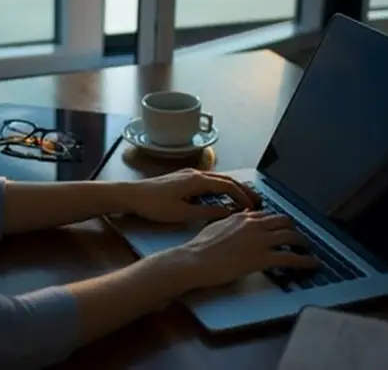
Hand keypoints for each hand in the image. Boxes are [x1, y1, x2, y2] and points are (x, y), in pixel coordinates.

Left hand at [120, 168, 260, 223]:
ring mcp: (188, 174)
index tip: (253, 207)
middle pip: (226, 179)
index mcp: (197, 180)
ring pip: (217, 179)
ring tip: (242, 200)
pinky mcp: (182, 178)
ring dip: (231, 188)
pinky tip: (220, 198)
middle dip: (242, 190)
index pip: (228, 186)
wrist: (131, 195)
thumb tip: (228, 213)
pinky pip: (207, 181)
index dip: (243, 196)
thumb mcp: (182, 213)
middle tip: (256, 201)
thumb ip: (207, 213)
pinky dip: (219, 188)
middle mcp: (195, 173)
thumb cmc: (154, 205)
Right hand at [176, 210, 318, 290]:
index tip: (283, 229)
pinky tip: (313, 264)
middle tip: (298, 239)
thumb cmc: (200, 247)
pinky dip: (306, 261)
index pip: (268, 215)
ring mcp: (260, 240)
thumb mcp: (216, 226)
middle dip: (294, 229)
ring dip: (304, 244)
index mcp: (243, 217)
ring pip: (292, 236)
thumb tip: (240, 218)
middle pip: (284, 221)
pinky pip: (291, 257)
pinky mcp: (263, 258)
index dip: (278, 223)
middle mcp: (254, 224)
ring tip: (308, 250)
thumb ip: (232, 221)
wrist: (195, 260)